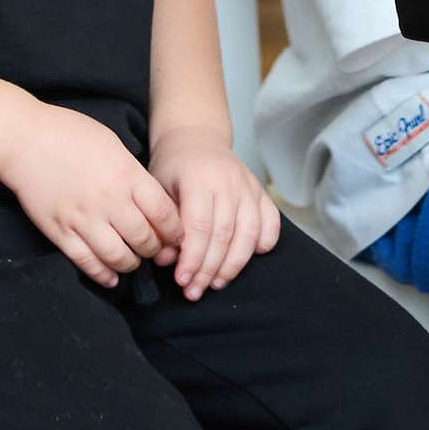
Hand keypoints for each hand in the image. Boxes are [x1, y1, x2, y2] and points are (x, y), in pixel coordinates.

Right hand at [0, 100, 182, 286]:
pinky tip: (110, 276)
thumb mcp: (113, 145)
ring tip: (132, 260)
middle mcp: (109, 200)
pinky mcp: (59, 232)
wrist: (22, 139)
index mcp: (127, 175)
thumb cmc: (69, 134)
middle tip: (154, 249)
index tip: (175, 236)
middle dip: (154, 250)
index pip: (164, 214)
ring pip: (119, 257)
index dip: (175, 231)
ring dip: (131, 264)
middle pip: (145, 240)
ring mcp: (83, 219)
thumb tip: (151, 204)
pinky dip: (103, 275)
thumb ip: (133, 175)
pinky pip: (87, 263)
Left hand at [149, 129, 281, 298]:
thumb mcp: (157, 188)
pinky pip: (271, 223)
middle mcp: (228, 182)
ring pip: (248, 234)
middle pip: (223, 236)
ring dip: (232, 266)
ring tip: (216, 284)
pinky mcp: (261, 192)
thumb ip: (163, 224)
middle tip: (194, 291)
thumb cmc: (174, 166)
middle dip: (208, 270)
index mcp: (199, 178)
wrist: (196, 138)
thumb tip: (168, 260)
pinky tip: (247, 258)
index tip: (182, 281)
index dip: (192, 259)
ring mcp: (248, 187)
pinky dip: (263, 244)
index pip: (199, 227)